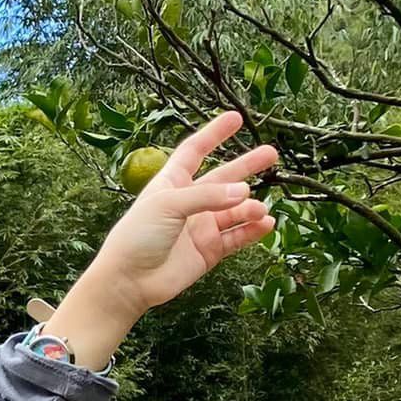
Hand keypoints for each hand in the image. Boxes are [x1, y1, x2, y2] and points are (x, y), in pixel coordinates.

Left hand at [42, 111, 277, 367]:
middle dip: (247, 165)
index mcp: (171, 184)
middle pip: (223, 178)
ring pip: (234, 210)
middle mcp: (188, 203)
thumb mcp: (168, 205)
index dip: (213, 134)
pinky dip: (252, 231)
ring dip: (250, 207)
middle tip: (271, 154)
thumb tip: (245, 193)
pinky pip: (237, 237)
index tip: (235, 118)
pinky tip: (266, 224)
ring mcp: (200, 227)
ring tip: (259, 209)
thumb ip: (207, 197)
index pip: (194, 151)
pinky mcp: (209, 251)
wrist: (129, 281)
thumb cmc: (137, 237)